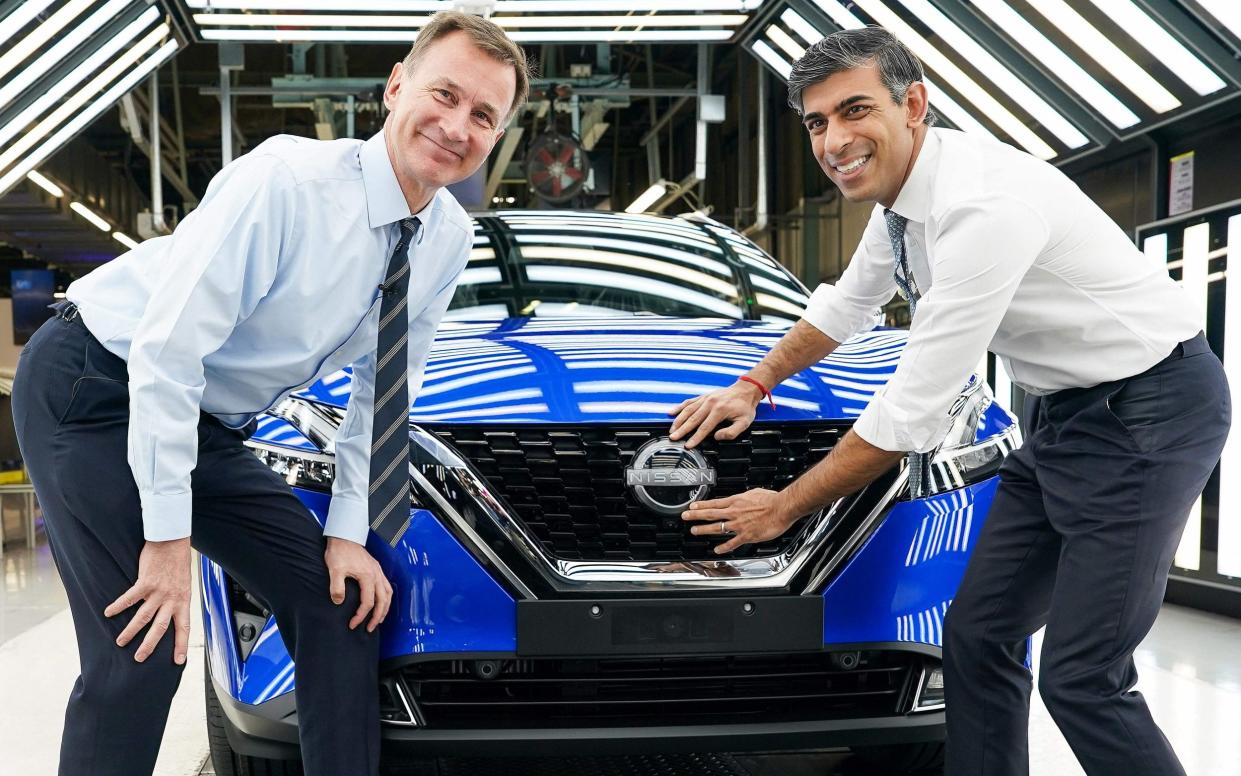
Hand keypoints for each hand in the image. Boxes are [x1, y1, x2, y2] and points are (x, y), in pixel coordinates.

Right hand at [104, 538, 191, 663]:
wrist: (172, 541)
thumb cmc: (177, 562)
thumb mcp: (184, 583)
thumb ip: (176, 599)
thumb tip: (168, 612)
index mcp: (183, 600)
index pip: (184, 627)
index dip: (181, 644)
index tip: (178, 661)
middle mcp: (172, 599)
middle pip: (160, 628)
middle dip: (150, 645)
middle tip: (139, 658)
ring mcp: (159, 591)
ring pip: (143, 617)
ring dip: (131, 631)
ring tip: (120, 642)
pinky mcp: (146, 582)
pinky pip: (130, 598)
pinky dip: (118, 606)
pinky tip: (108, 612)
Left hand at [325, 537, 391, 632]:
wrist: (344, 537)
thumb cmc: (339, 552)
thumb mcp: (335, 569)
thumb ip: (337, 586)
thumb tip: (339, 602)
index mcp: (367, 576)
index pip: (368, 602)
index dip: (361, 616)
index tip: (352, 624)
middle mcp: (376, 575)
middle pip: (383, 601)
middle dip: (377, 617)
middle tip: (370, 629)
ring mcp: (378, 571)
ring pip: (388, 594)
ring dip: (385, 608)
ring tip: (379, 619)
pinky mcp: (376, 569)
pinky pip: (387, 586)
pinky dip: (386, 598)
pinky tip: (382, 602)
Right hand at [668, 381, 762, 448]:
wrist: (746, 390)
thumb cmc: (745, 407)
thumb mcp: (744, 422)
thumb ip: (731, 432)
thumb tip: (717, 437)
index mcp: (719, 410)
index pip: (704, 427)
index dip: (695, 438)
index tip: (688, 445)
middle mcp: (710, 403)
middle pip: (692, 419)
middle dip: (682, 430)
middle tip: (673, 438)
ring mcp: (705, 398)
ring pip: (688, 410)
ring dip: (678, 420)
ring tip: (672, 430)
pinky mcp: (703, 396)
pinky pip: (689, 401)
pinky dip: (679, 407)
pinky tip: (671, 412)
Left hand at [682, 488, 796, 554]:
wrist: (782, 508)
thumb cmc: (771, 500)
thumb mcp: (754, 493)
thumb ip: (745, 497)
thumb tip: (742, 498)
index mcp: (736, 501)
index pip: (714, 503)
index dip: (701, 505)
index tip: (692, 506)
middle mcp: (734, 513)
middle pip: (710, 514)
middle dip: (695, 515)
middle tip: (685, 516)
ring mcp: (739, 525)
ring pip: (717, 528)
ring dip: (704, 530)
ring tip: (694, 531)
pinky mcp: (746, 535)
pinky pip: (732, 543)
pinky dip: (724, 547)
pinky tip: (717, 550)